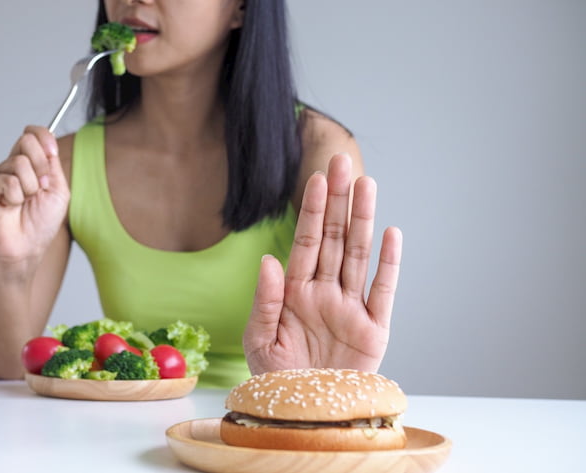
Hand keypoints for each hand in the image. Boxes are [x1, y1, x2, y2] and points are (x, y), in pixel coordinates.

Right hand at [0, 126, 69, 266]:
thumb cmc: (42, 222)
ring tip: (25, 202)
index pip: (34, 134)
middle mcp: (14, 165)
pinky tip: (11, 206)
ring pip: (19, 163)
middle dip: (41, 167)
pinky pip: (7, 181)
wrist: (27, 246)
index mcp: (32, 163)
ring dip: (29, 188)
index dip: (44, 137)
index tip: (52, 152)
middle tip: (39, 188)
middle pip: (26, 141)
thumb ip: (53, 164)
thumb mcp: (59, 190)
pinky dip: (15, 197)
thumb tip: (47, 142)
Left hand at [243, 153, 401, 374]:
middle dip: (339, 201)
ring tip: (367, 185)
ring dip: (363, 220)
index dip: (312, 211)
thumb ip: (265, 300)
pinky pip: (383, 291)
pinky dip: (389, 264)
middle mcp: (325, 293)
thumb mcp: (260, 341)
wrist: (305, 416)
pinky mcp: (374, 330)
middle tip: (342, 162)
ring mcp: (351, 309)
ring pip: (359, 256)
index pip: (306, 243)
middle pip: (335, 239)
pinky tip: (390, 234)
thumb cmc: (277, 380)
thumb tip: (269, 259)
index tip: (317, 178)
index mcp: (296, 293)